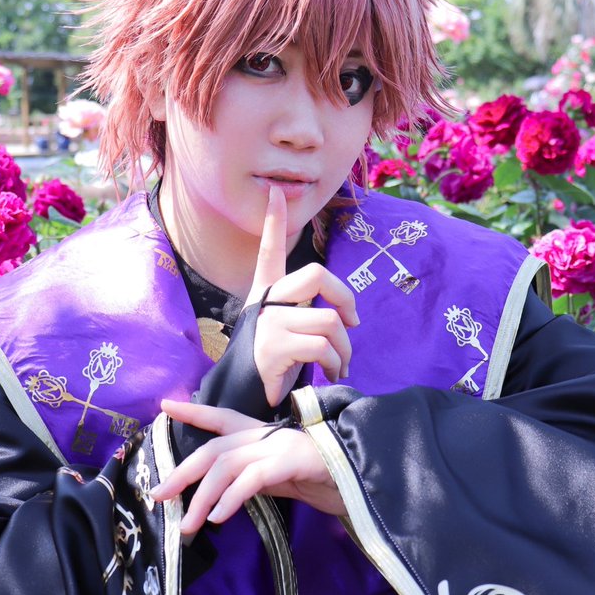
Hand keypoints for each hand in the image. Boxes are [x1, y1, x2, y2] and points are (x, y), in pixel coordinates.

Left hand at [152, 399, 345, 534]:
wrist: (366, 478)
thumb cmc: (328, 479)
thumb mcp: (284, 479)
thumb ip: (256, 477)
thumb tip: (225, 492)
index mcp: (264, 435)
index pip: (223, 418)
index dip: (194, 411)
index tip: (165, 405)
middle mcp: (267, 436)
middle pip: (214, 448)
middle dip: (183, 471)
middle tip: (158, 495)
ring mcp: (279, 446)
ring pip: (227, 464)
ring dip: (202, 496)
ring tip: (186, 524)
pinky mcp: (292, 462)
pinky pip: (253, 478)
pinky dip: (231, 498)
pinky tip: (218, 517)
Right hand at [247, 186, 359, 405]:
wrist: (241, 403)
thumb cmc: (272, 368)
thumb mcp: (287, 334)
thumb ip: (307, 316)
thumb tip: (345, 317)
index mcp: (266, 294)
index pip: (269, 250)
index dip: (272, 219)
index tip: (276, 191)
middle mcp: (264, 302)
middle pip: (317, 275)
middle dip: (345, 298)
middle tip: (352, 322)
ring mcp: (267, 323)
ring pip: (329, 320)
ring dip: (345, 349)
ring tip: (340, 365)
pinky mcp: (272, 346)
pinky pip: (323, 346)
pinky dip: (335, 363)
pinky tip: (330, 374)